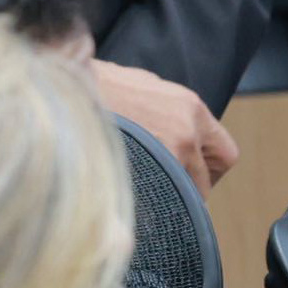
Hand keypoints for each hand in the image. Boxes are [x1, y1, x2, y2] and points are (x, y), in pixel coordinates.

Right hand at [89, 59, 237, 190]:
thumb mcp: (144, 85)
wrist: (63, 91)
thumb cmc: (96, 84)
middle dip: (191, 189)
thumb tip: (175, 135)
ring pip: (183, 194)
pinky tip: (129, 196)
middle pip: (207, 179)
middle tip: (169, 190)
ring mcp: (166, 155)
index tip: (193, 176)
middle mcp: (186, 132)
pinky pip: (157, 199)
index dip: (209, 169)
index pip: (224, 153)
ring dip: (167, 196)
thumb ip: (170, 111)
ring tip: (143, 192)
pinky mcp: (141, 173)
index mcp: (190, 108)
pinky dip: (147, 203)